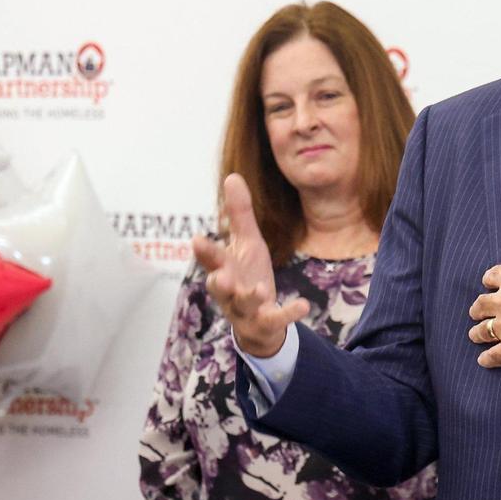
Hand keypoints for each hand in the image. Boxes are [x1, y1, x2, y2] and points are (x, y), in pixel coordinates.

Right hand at [192, 173, 308, 356]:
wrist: (259, 322)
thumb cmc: (247, 276)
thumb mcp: (247, 243)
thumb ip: (238, 214)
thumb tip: (232, 176)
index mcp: (224, 268)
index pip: (211, 259)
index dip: (204, 251)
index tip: (197, 240)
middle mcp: (229, 291)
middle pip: (219, 286)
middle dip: (219, 281)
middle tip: (222, 276)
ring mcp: (245, 310)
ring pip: (243, 305)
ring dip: (250, 297)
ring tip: (260, 289)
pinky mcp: (264, 324)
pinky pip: (274, 320)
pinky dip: (287, 313)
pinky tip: (303, 305)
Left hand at [467, 214, 500, 367]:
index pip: (491, 276)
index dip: (491, 279)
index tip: (491, 283)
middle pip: (480, 304)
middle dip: (479, 307)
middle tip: (478, 310)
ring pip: (481, 330)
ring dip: (478, 332)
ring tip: (476, 334)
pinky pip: (492, 356)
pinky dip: (487, 359)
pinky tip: (484, 360)